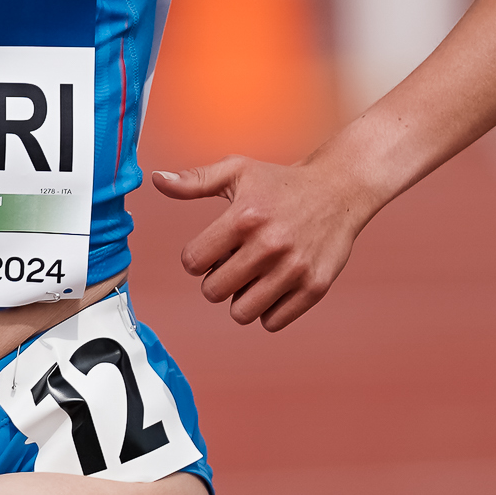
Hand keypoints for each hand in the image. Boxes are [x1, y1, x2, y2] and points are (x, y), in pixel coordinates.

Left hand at [151, 156, 370, 331]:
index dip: (196, 258)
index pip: (192, 262)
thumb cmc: (279, 182)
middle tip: (233, 264)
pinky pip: (272, 322)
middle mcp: (269, 245)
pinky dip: (268, 310)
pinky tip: (274, 286)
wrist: (339, 189)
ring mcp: (294, 269)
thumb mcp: (237, 171)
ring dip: (241, 298)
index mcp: (244, 217)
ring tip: (253, 276)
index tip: (212, 249)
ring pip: (241, 313)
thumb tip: (156, 180)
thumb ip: (194, 181)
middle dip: (216, 280)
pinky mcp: (315, 287)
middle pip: (213, 292)